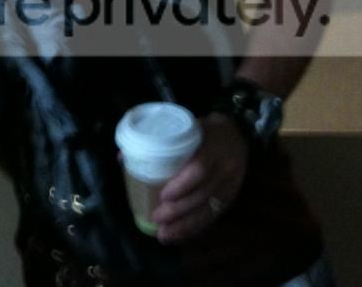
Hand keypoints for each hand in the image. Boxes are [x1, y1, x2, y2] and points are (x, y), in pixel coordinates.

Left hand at [151, 113, 248, 243]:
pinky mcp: (232, 196)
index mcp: (214, 145)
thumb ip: (159, 140)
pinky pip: (214, 215)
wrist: (238, 132)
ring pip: (209, 208)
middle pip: (203, 193)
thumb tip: (122, 157)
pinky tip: (179, 235)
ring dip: (185, 225)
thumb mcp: (185, 126)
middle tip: (156, 217)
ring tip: (164, 234)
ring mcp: (232, 183)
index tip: (163, 195)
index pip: (200, 169)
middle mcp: (226, 166)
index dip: (182, 185)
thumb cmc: (203, 129)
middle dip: (179, 210)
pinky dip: (195, 227)